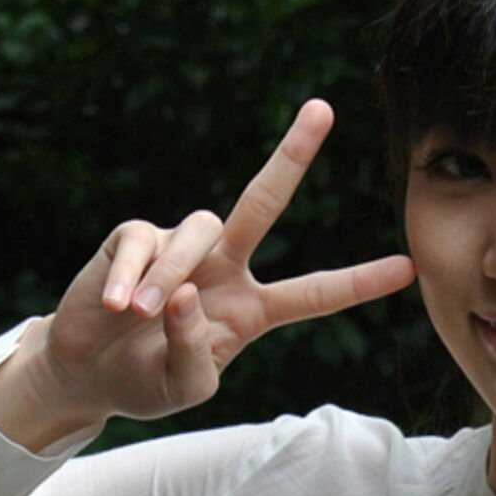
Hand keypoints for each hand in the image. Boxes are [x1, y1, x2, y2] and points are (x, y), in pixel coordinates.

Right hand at [30, 99, 416, 422]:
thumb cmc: (145, 381)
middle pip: (262, 202)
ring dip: (169, 275)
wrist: (87, 372)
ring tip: (137, 314)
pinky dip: (130, 276)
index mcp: (253, 308)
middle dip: (292, 155)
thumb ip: (193, 351)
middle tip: (321, 109)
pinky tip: (116, 306)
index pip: (314, 292)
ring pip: (198, 233)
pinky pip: (143, 243)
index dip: (358, 282)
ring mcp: (182, 246)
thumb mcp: (182, 386)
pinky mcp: (136, 238)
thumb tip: (184, 294)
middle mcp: (224, 266)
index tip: (408, 268)